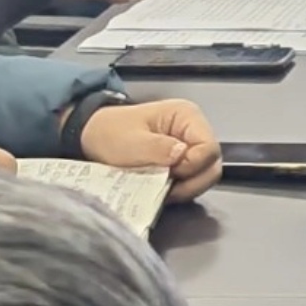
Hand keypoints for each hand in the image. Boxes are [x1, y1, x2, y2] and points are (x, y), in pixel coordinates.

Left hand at [82, 97, 222, 201]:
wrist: (93, 137)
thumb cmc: (110, 132)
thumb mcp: (130, 142)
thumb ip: (157, 148)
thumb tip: (182, 154)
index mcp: (187, 116)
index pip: (209, 148)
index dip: (192, 166)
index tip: (169, 173)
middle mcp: (194, 130)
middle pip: (212, 165)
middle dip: (191, 182)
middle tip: (166, 187)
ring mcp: (190, 147)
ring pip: (204, 176)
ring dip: (185, 188)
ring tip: (162, 189)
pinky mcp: (183, 162)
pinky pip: (192, 181)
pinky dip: (179, 189)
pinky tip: (161, 189)